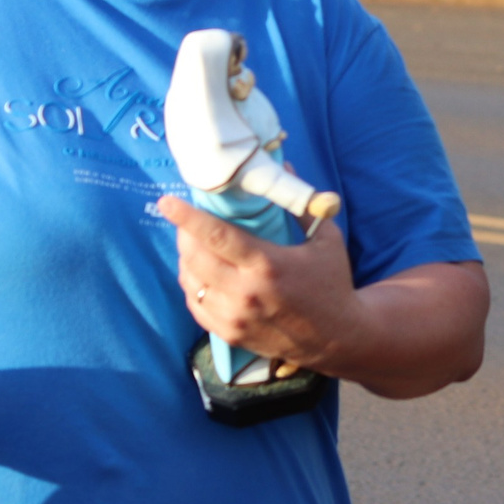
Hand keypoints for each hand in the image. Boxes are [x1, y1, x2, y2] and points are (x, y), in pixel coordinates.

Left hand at [164, 196, 363, 375]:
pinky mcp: (229, 334)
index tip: (167, 202)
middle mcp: (245, 293)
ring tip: (193, 243)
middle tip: (185, 219)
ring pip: (190, 282)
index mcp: (267, 265)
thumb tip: (284, 166)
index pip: (217, 236)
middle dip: (183, 234)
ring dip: (185, 259)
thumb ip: (302, 203)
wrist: (336, 338)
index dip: (188, 217)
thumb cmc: (332, 282)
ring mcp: (234, 318)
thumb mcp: (326, 239)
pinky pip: (195, 306)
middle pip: (195, 257)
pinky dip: (192, 285)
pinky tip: (200, 271)